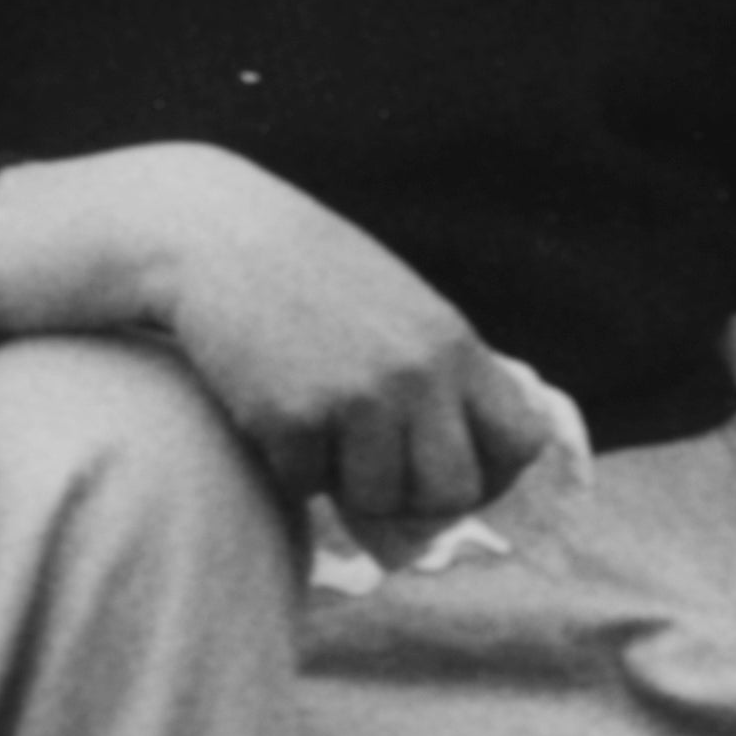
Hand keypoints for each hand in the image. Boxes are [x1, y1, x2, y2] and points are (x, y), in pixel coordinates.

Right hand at [146, 162, 566, 526]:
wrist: (215, 236)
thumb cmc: (310, 278)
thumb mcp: (402, 311)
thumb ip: (440, 379)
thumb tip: (460, 478)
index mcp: (453, 345)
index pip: (520, 443)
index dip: (492, 474)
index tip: (446, 469)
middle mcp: (415, 374)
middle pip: (452, 491)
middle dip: (412, 495)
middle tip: (373, 470)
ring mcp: (353, 396)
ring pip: (376, 499)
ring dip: (343, 482)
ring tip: (318, 434)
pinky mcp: (289, 415)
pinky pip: (304, 484)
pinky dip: (287, 464)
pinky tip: (270, 413)